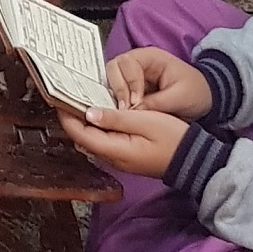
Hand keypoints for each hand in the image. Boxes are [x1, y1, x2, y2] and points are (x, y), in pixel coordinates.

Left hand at [60, 100, 189, 178]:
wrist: (193, 159)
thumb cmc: (173, 138)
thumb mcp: (145, 121)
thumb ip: (116, 118)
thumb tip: (88, 113)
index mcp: (114, 150)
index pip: (80, 133)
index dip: (67, 115)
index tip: (60, 96)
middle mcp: (112, 158)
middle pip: (83, 136)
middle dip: (74, 116)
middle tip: (69, 92)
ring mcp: (118, 158)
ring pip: (92, 138)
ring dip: (85, 120)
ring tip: (82, 97)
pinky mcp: (125, 155)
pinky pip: (104, 140)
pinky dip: (98, 125)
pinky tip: (101, 110)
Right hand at [103, 47, 213, 116]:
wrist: (204, 98)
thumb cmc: (196, 92)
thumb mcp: (180, 98)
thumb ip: (156, 103)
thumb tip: (133, 111)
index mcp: (151, 57)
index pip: (128, 63)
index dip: (129, 83)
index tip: (135, 103)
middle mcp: (137, 62)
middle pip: (114, 67)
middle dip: (117, 88)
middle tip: (126, 108)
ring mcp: (131, 74)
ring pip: (110, 78)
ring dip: (113, 95)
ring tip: (124, 112)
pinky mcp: (129, 87)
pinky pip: (115, 91)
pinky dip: (115, 101)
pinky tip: (122, 113)